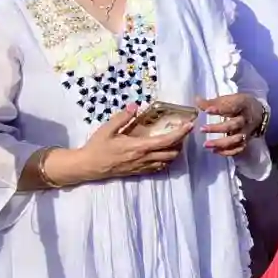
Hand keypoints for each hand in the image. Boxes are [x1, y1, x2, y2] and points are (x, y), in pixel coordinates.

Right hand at [64, 105, 192, 181]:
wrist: (88, 167)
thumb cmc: (97, 147)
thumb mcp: (107, 129)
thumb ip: (122, 117)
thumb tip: (135, 106)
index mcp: (139, 146)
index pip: (167, 141)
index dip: (181, 133)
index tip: (190, 125)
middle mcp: (144, 158)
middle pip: (172, 153)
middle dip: (181, 143)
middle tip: (182, 132)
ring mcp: (142, 167)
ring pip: (167, 161)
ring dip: (174, 152)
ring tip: (174, 141)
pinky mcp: (138, 172)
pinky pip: (158, 167)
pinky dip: (165, 159)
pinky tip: (162, 152)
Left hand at [197, 93, 264, 158]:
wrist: (259, 112)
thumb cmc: (241, 104)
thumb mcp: (231, 98)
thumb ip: (214, 102)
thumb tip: (197, 101)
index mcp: (243, 105)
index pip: (232, 106)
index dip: (219, 109)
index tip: (206, 110)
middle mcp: (246, 119)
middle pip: (233, 125)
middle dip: (217, 128)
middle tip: (202, 129)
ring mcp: (247, 131)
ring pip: (235, 139)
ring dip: (221, 143)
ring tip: (206, 144)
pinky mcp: (247, 140)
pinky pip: (238, 148)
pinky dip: (227, 151)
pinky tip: (215, 151)